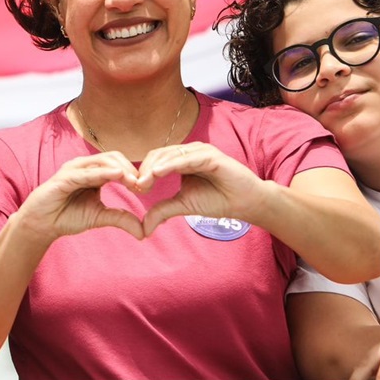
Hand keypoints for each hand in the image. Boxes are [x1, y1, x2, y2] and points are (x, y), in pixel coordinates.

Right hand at [16, 151, 143, 242]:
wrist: (42, 225)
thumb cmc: (67, 217)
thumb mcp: (99, 217)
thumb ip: (120, 219)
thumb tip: (143, 232)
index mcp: (95, 173)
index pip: (119, 164)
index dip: (135, 174)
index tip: (147, 189)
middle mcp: (85, 166)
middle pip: (114, 157)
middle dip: (131, 170)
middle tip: (143, 186)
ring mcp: (74, 169)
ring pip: (102, 161)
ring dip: (121, 169)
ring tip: (134, 182)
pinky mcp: (64, 177)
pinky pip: (87, 172)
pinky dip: (102, 173)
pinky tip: (117, 176)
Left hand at [138, 142, 270, 235]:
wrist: (245, 203)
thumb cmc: (217, 200)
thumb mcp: (183, 205)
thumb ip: (162, 211)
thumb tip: (143, 228)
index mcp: (180, 160)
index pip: (154, 160)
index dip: (142, 173)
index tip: (134, 189)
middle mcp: (189, 152)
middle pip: (158, 155)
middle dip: (145, 170)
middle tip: (136, 187)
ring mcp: (200, 151)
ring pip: (170, 155)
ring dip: (155, 167)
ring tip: (143, 182)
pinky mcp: (211, 156)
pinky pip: (188, 158)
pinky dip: (172, 164)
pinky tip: (158, 173)